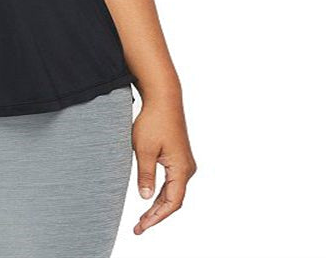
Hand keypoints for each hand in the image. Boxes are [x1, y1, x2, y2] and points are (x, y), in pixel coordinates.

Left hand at [130, 96, 196, 234]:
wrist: (163, 99)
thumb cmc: (153, 121)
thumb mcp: (144, 150)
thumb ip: (145, 175)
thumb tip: (145, 198)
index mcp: (181, 169)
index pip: (172, 202)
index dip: (157, 217)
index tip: (142, 226)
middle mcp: (187, 168)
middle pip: (173, 200)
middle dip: (156, 215)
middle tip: (139, 227)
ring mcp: (184, 163)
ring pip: (173, 192)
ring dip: (158, 205)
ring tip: (143, 218)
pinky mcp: (179, 157)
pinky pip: (172, 182)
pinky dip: (161, 193)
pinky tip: (150, 198)